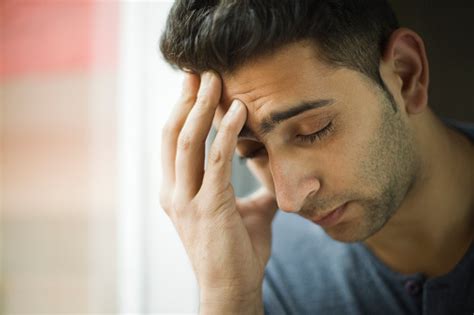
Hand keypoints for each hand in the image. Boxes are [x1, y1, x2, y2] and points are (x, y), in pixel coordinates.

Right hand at [160, 71, 277, 311]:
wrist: (233, 289)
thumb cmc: (237, 253)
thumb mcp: (245, 213)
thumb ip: (254, 191)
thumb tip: (274, 175)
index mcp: (177, 191)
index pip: (173, 141)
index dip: (182, 111)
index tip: (196, 85)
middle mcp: (173, 192)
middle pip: (173, 134)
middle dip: (186, 99)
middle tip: (200, 70)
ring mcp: (186, 200)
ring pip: (187, 141)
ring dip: (201, 107)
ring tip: (215, 79)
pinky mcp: (208, 207)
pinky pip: (215, 160)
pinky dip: (226, 132)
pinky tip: (238, 111)